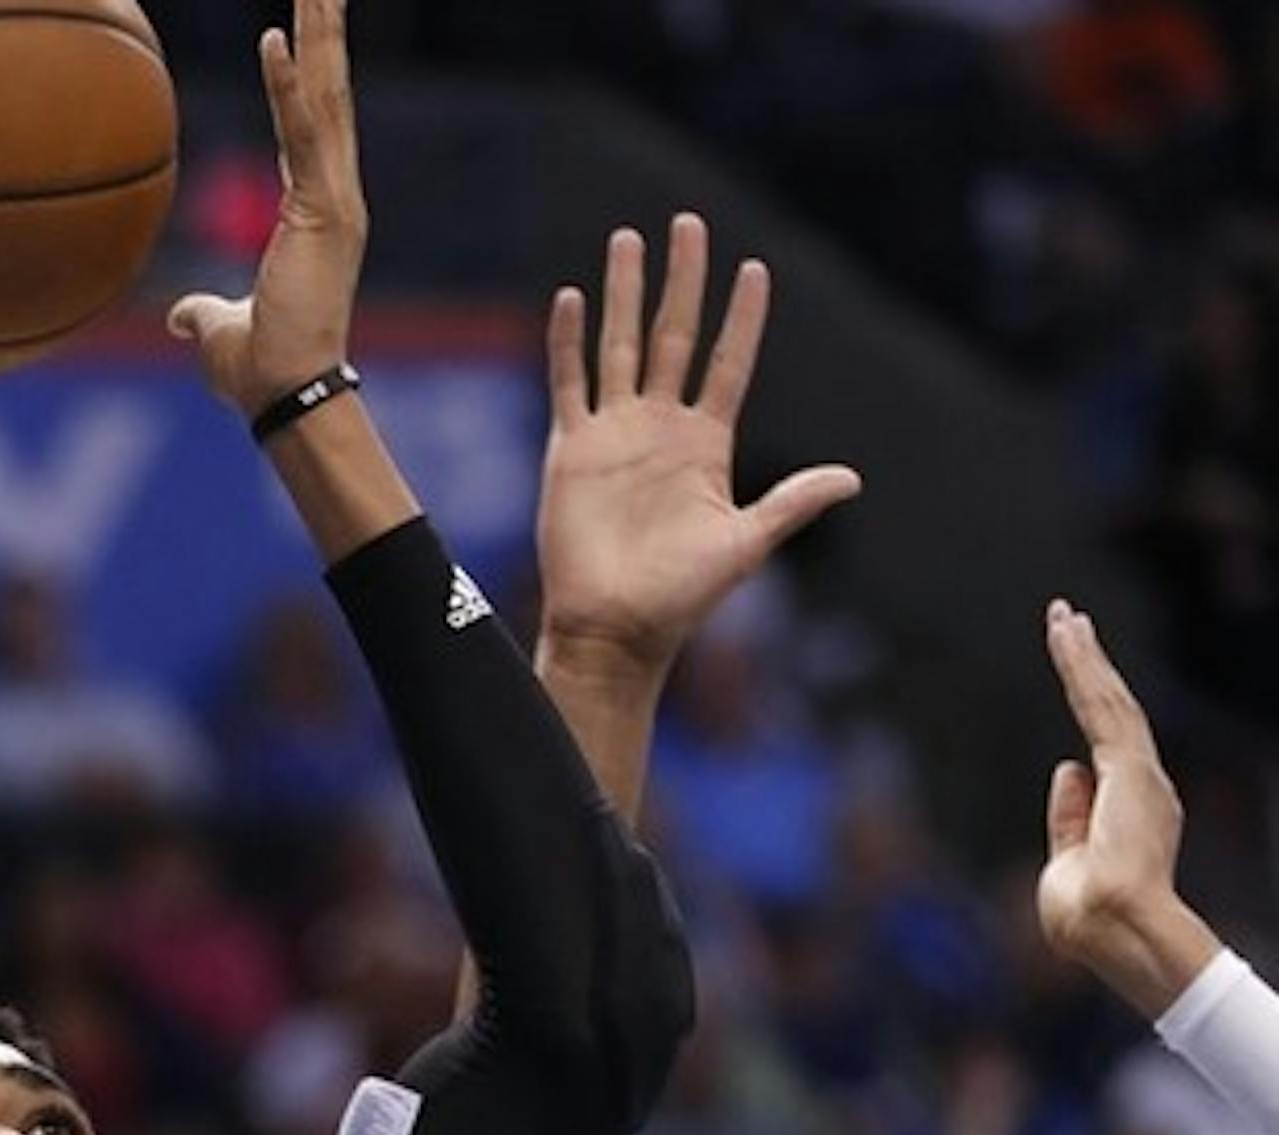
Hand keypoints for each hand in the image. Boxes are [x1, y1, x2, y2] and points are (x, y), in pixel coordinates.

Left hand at [168, 0, 367, 415]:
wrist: (286, 398)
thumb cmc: (261, 373)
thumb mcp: (220, 330)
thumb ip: (203, 312)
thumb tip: (178, 315)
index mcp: (314, 213)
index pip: (310, 127)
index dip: (305, 76)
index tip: (302, 27)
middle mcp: (335, 197)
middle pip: (330, 95)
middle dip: (328, 32)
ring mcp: (336, 201)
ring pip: (327, 100)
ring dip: (322, 36)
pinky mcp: (324, 211)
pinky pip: (305, 134)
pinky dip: (289, 86)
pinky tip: (276, 36)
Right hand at [536, 215, 860, 676]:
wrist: (615, 625)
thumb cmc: (681, 595)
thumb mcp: (747, 542)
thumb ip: (792, 503)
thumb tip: (851, 479)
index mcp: (706, 443)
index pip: (728, 363)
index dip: (742, 318)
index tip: (754, 268)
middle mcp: (660, 428)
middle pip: (674, 335)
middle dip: (683, 279)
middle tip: (689, 223)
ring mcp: (614, 433)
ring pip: (620, 344)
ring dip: (624, 293)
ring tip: (628, 239)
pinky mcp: (571, 449)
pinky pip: (570, 383)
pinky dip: (568, 342)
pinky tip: (572, 299)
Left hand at [1038, 601, 1218, 1015]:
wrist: (1114, 928)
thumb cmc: (1088, 914)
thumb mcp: (1071, 859)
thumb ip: (1070, 816)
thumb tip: (1066, 769)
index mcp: (1129, 807)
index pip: (1105, 741)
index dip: (1091, 702)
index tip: (1077, 671)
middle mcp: (1141, 784)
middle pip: (1109, 709)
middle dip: (1088, 664)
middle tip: (1069, 621)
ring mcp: (1138, 774)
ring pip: (1106, 699)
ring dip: (1083, 655)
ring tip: (1063, 616)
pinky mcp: (1128, 768)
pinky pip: (1100, 705)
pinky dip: (1083, 666)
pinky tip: (1069, 635)